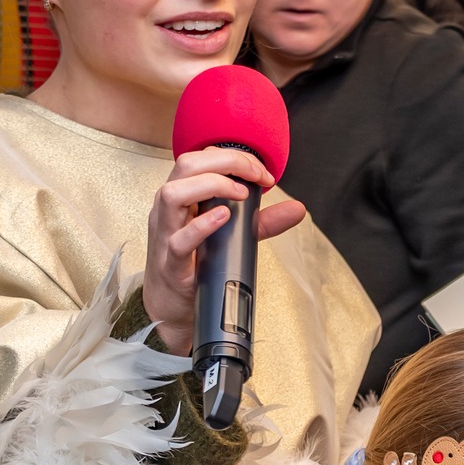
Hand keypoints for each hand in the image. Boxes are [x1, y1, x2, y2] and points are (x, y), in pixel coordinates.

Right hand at [143, 147, 305, 355]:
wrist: (171, 308)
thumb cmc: (195, 265)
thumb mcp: (231, 236)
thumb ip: (262, 221)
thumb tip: (297, 209)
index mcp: (182, 197)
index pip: (201, 158)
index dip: (233, 156)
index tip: (262, 172)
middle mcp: (169, 210)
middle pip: (186, 165)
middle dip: (226, 161)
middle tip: (256, 176)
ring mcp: (166, 235)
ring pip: (173, 194)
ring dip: (211, 185)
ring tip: (241, 194)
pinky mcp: (171, 263)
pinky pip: (180, 240)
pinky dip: (202, 225)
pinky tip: (224, 217)